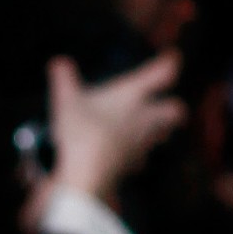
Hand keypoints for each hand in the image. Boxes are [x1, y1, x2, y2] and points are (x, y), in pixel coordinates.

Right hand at [32, 49, 183, 218]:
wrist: (87, 175)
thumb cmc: (82, 131)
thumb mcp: (66, 101)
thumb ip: (63, 79)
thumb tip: (58, 62)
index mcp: (132, 96)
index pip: (160, 75)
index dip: (168, 64)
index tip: (173, 57)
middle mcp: (144, 119)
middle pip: (174, 112)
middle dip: (171, 107)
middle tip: (164, 104)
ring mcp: (140, 145)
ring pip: (161, 136)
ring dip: (157, 131)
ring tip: (144, 129)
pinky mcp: (131, 166)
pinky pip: (140, 158)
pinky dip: (135, 155)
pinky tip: (122, 154)